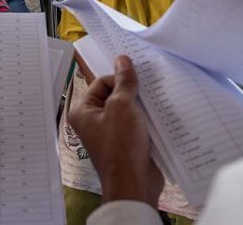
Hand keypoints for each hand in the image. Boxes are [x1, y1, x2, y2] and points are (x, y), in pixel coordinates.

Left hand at [68, 55, 162, 206]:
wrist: (134, 183)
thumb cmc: (121, 147)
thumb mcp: (122, 106)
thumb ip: (124, 81)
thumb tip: (122, 59)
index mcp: (83, 111)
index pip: (101, 82)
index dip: (119, 79)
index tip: (136, 78)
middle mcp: (93, 121)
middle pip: (115, 94)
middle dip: (132, 91)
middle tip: (149, 86)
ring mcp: (110, 133)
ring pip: (127, 109)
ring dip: (141, 104)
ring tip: (155, 100)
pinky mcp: (126, 142)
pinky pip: (135, 123)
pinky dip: (146, 118)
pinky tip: (159, 114)